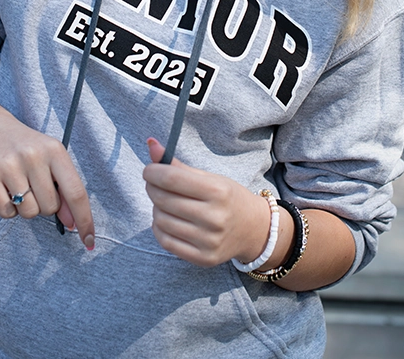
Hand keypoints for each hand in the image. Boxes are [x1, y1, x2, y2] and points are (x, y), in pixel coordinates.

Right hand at [0, 100, 94, 249]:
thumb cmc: (23, 147)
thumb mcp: (48, 159)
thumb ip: (63, 189)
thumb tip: (73, 223)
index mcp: (55, 150)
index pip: (76, 192)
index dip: (84, 219)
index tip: (89, 240)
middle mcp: (33, 155)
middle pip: (50, 207)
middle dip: (44, 206)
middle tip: (33, 187)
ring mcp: (9, 165)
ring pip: (29, 212)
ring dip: (25, 208)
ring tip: (17, 186)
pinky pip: (6, 213)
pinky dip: (7, 209)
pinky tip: (3, 190)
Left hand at [142, 137, 268, 267]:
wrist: (253, 230)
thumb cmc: (228, 199)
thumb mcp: (210, 178)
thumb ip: (178, 165)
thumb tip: (151, 145)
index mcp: (218, 192)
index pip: (172, 179)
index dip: (153, 172)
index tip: (149, 170)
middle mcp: (215, 218)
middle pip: (163, 199)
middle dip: (152, 188)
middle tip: (155, 184)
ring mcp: (208, 241)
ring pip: (161, 220)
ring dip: (156, 208)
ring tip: (166, 203)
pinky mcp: (203, 258)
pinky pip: (166, 241)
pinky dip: (159, 228)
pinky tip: (167, 219)